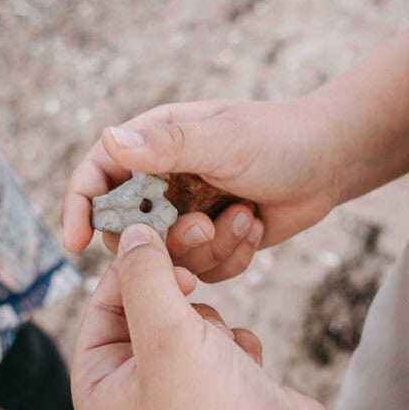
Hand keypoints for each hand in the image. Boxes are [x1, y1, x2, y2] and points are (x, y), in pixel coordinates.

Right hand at [61, 99, 339, 281]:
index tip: (77, 242)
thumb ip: (167, 147)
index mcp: (154, 144)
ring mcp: (187, 214)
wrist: (331, 162)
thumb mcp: (224, 140)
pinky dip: (231, 257)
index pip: (97, 174)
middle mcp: (163, 181)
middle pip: (129, 230)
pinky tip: (254, 226)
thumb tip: (109, 138)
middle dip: (166, 240)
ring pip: (169, 259)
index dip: (79, 206)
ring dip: (208, 248)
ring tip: (244, 216)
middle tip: (202, 227)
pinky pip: (204, 271)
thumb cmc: (278, 139)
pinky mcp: (213, 242)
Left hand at [71, 224, 408, 409]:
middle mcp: (134, 391)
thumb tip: (133, 231)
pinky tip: (247, 369)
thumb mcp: (168, 336)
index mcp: (99, 388)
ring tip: (223, 350)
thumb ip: (146, 277)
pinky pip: (221, 341)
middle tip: (199, 277)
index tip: (165, 241)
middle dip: (179, 294)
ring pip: (189, 320)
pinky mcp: (223, 391)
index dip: (133, 269)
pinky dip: (237, 345)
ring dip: (211, 322)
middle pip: (147, 307)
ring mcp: (181, 392)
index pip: (101, 303)